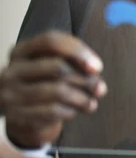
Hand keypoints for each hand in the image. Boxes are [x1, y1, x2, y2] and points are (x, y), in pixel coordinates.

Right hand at [0, 31, 106, 148]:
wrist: (20, 116)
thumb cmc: (43, 85)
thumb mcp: (51, 66)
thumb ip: (72, 61)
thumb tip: (95, 69)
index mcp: (21, 52)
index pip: (51, 41)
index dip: (78, 51)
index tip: (98, 66)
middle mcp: (12, 71)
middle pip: (58, 67)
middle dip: (86, 79)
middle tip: (100, 88)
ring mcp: (12, 95)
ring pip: (58, 91)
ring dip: (82, 98)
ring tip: (92, 103)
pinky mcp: (17, 116)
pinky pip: (52, 111)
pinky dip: (70, 112)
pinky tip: (75, 112)